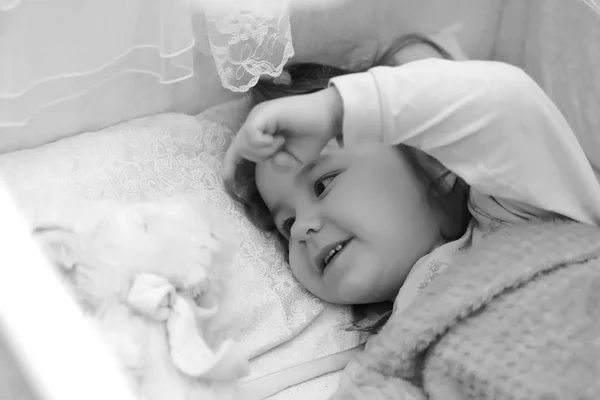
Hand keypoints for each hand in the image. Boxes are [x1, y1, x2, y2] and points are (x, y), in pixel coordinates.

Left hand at [222, 87, 342, 180]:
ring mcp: (258, 115)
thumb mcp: (294, 158)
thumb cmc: (313, 135)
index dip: (229, 166)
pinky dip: (264, 145)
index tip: (227, 183)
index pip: (237, 149)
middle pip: (240, 149)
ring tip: (282, 142)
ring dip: (264, 151)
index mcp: (260, 130)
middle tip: (281, 148)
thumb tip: (272, 161)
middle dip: (258, 157)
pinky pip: (251, 136)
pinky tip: (279, 139)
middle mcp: (255, 121)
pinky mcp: (263, 114)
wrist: (330, 117)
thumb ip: (280, 164)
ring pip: (244, 143)